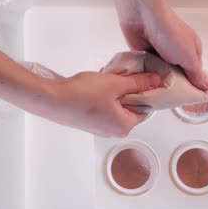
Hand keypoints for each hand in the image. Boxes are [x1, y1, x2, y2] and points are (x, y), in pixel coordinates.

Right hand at [40, 67, 159, 136]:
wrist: (51, 100)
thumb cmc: (81, 95)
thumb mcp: (115, 84)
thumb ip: (138, 83)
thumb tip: (156, 81)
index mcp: (124, 126)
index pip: (146, 109)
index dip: (145, 92)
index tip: (142, 79)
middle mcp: (114, 132)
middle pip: (132, 108)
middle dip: (129, 91)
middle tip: (123, 76)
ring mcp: (100, 129)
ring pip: (117, 107)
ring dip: (116, 93)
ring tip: (108, 79)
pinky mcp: (90, 123)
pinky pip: (105, 109)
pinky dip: (105, 97)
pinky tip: (98, 85)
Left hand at [103, 0, 207, 90]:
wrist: (142, 16)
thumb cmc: (169, 31)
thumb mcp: (188, 57)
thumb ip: (196, 74)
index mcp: (191, 51)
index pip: (194, 75)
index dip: (191, 88)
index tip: (187, 101)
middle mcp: (176, 53)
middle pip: (177, 77)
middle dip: (173, 86)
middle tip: (170, 99)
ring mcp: (160, 54)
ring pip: (161, 75)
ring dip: (158, 81)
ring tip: (156, 93)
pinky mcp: (145, 55)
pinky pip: (147, 71)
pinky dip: (146, 76)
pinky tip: (145, 84)